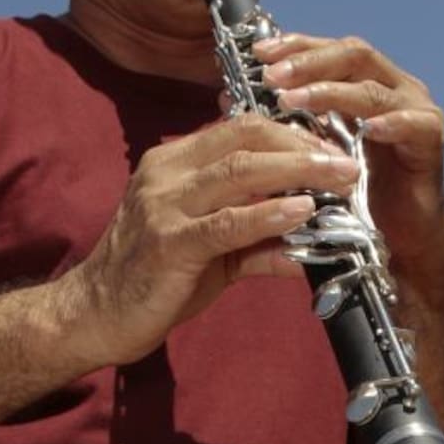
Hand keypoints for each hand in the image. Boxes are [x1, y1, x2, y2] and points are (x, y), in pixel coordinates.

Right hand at [60, 115, 358, 368]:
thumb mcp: (211, 250)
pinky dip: (268, 214)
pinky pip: (227, 223)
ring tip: (340, 179)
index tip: (332, 148)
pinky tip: (301, 210)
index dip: (291, 133)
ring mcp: (164, 206)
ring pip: (239, 171)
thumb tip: (312, 239)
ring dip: (297, 170)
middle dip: (302, 145)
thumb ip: (257, 238)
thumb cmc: (153, 279)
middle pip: (244, 138)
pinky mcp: (168, 244)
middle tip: (348, 160)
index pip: (240, 128)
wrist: (95, 316)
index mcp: (174, 162)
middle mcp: (166, 173)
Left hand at [256, 31, 443, 270]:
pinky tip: (368, 129)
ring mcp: (416, 109)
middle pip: (353, 54)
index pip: (328, 50)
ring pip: (374, 88)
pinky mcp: (431, 140)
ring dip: (333, 92)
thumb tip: (228, 95)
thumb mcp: (309, 151)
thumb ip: (281, 120)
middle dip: (309, 61)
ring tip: (297, 100)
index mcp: (364, 83)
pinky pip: (414, 124)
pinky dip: (391, 123)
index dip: (295, 46)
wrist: (399, 241)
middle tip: (273, 74)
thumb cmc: (353, 194)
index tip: (259, 53)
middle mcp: (392, 87)